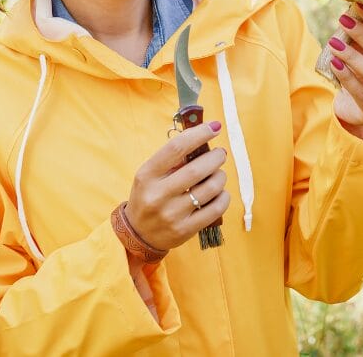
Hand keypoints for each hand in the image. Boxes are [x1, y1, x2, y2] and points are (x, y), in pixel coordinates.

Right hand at [124, 123, 229, 250]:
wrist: (138, 234)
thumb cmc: (148, 197)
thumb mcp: (150, 176)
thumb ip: (172, 160)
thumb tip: (203, 139)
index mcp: (147, 175)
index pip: (176, 148)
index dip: (199, 134)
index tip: (214, 127)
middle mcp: (158, 194)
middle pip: (197, 169)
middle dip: (216, 157)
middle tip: (220, 154)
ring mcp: (172, 214)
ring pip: (210, 188)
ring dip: (220, 176)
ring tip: (218, 175)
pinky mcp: (185, 230)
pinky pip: (215, 209)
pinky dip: (223, 197)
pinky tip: (220, 193)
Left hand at [326, 4, 362, 127]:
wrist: (354, 109)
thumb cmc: (361, 75)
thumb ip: (362, 36)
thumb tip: (351, 9)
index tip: (357, 3)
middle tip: (343, 20)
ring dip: (354, 56)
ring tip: (334, 43)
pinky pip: (362, 95)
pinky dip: (348, 77)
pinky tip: (335, 64)